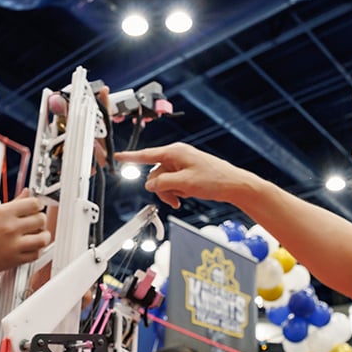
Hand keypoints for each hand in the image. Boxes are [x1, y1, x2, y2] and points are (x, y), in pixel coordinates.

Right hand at [0, 191, 50, 274]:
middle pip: (40, 219)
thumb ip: (13, 203)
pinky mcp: (13, 260)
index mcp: (3, 213)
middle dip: (40, 219)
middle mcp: (9, 228)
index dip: (37, 205)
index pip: (34, 204)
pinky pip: (35, 254)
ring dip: (43, 235)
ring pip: (42, 238)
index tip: (35, 208)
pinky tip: (30, 246)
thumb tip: (27, 193)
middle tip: (35, 221)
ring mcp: (13, 245)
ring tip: (37, 235)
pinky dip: (36, 250)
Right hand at [116, 143, 241, 208]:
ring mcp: (181, 164)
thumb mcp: (184, 183)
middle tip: (174, 199)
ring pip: (163, 180)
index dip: (130, 157)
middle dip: (162, 188)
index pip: (147, 155)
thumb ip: (163, 183)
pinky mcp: (186, 172)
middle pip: (155, 173)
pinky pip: (173, 182)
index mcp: (175, 152)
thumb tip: (149, 184)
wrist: (233, 184)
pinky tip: (187, 194)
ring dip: (170, 192)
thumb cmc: (214, 179)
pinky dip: (177, 191)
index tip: (118, 157)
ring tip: (183, 196)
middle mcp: (176, 156)